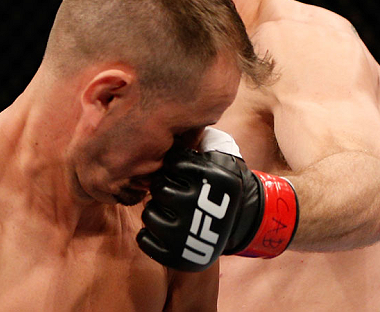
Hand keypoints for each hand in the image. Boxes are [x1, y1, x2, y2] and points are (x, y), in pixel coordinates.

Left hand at [136, 148, 242, 271]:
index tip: (182, 174)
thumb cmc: (216, 189)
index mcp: (211, 179)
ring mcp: (186, 233)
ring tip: (170, 213)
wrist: (235, 228)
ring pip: (148, 213)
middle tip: (173, 194)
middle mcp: (199, 206)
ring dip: (155, 211)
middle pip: (158, 188)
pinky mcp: (175, 255)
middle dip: (162, 188)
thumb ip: (200, 141)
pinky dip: (149, 235)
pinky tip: (164, 231)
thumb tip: (179, 122)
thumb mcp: (218, 163)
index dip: (173, 168)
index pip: (173, 162)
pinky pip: (143, 239)